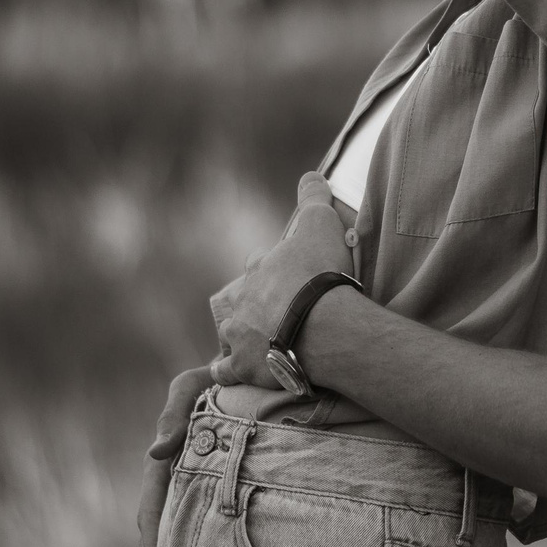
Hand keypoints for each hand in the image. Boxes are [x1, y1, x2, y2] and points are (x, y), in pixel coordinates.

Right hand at [139, 364, 210, 546]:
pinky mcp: (209, 485)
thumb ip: (174, 412)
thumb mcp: (192, 387)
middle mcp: (172, 478)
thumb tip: (154, 451)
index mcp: (164, 463)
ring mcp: (189, 483)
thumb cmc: (217, 376)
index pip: (152, 515)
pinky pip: (197, 522)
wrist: (247, 369)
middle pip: (158, 535)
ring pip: (175, 533)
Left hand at [208, 171, 355, 389]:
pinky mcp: (244, 366)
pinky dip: (229, 372)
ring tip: (257, 341)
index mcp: (259, 269)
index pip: (259, 263)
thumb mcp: (320, 222)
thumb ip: (313, 197)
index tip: (287, 274)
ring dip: (240, 336)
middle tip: (274, 310)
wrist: (321, 323)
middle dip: (254, 303)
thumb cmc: (321, 272)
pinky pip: (226, 371)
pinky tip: (234, 372)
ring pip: (230, 333)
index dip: (272, 267)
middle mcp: (243, 301)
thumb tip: (311, 174)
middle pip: (242, 299)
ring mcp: (239, 335)